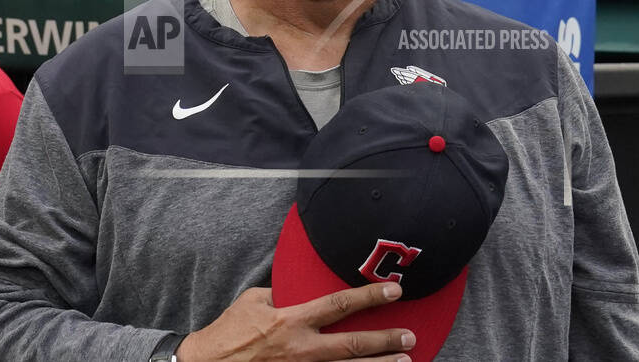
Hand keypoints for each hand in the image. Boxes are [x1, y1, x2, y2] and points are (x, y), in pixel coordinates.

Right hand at [175, 282, 415, 361]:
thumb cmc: (229, 332)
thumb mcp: (254, 301)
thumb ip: (283, 295)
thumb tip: (301, 289)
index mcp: (291, 320)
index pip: (338, 305)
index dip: (368, 298)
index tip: (393, 292)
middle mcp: (301, 349)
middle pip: (352, 345)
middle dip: (385, 341)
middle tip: (410, 337)